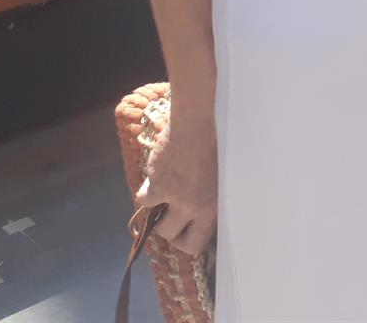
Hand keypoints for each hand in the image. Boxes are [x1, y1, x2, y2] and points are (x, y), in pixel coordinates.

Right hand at [136, 103, 217, 258]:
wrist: (201, 120)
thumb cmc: (217, 143)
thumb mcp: (223, 177)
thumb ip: (212, 197)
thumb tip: (202, 214)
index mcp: (214, 206)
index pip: (195, 245)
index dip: (186, 241)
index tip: (185, 232)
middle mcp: (194, 206)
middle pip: (171, 237)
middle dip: (169, 227)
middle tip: (171, 212)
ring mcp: (174, 197)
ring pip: (155, 223)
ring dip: (157, 211)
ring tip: (166, 193)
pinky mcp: (157, 185)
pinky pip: (143, 201)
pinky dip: (147, 191)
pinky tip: (158, 177)